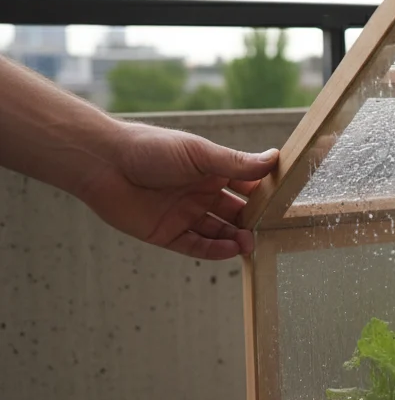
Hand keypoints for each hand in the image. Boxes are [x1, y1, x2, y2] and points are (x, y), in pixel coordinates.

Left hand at [78, 122, 278, 260]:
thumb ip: (236, 163)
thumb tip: (274, 158)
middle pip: (236, 212)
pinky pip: (196, 246)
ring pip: (219, 231)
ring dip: (236, 238)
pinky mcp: (167, 234)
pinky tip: (230, 250)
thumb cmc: (151, 149)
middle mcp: (200, 193)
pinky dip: (214, 250)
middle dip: (254, 221)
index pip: (247, 185)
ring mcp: (185, 215)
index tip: (286, 202)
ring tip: (251, 243)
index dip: (265, 193)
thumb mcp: (200, 154)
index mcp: (211, 170)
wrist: (103, 164)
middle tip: (271, 230)